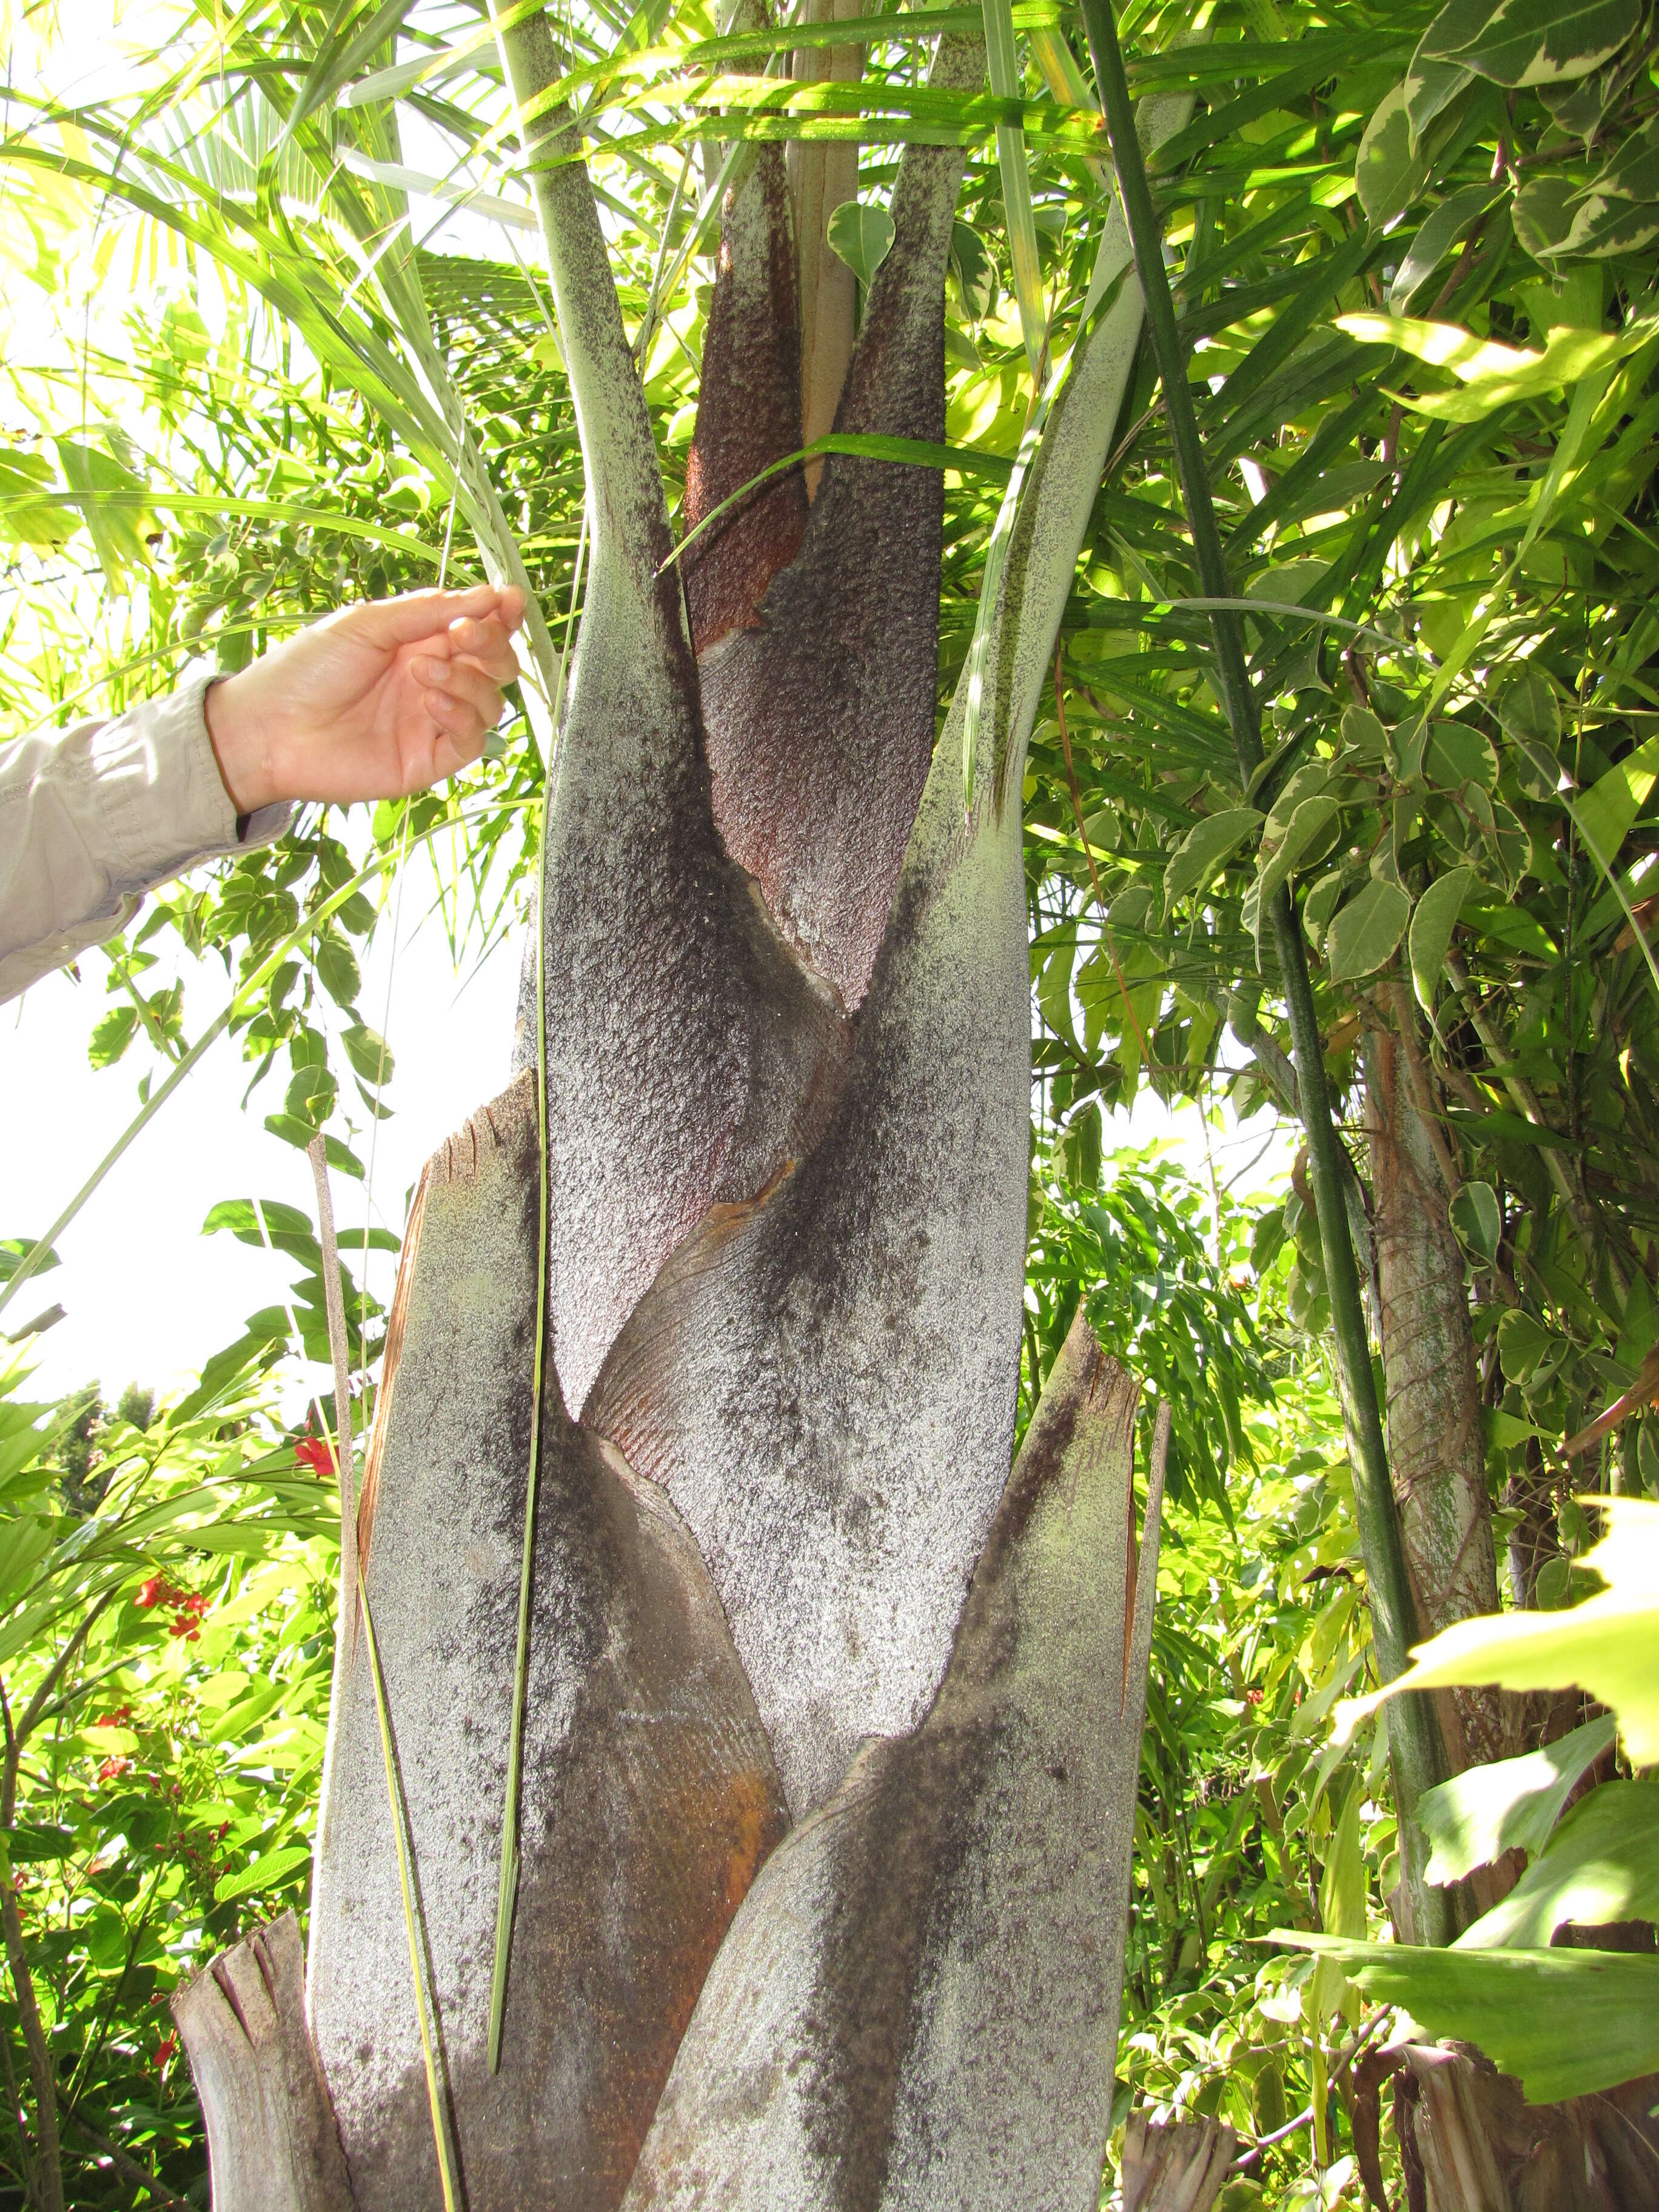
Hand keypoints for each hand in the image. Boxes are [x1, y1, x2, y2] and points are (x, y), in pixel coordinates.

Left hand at [204, 584, 527, 812]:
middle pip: (495, 665)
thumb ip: (429, 610)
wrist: (271, 729)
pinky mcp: (429, 760)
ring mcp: (433, 722)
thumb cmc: (307, 670)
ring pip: (490, 702)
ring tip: (422, 672)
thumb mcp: (368, 623)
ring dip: (468, 680)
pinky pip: (472, 740)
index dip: (501, 615)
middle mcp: (433, 680)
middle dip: (491, 646)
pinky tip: (430, 702)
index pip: (478, 628)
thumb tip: (491, 596)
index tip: (510, 601)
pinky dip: (461, 716)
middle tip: (463, 635)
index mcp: (420, 642)